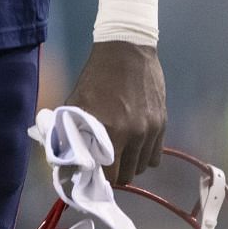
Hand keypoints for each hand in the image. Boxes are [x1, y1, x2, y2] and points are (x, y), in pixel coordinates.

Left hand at [67, 40, 166, 184]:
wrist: (127, 51)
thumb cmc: (96, 76)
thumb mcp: (76, 101)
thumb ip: (70, 129)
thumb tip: (64, 154)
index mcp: (109, 130)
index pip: (109, 174)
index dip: (100, 178)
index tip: (92, 174)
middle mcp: (134, 134)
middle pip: (128, 175)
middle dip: (114, 173)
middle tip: (104, 165)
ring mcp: (151, 130)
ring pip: (143, 167)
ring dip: (130, 165)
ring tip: (119, 154)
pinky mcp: (163, 124)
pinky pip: (156, 155)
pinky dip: (145, 156)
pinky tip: (134, 147)